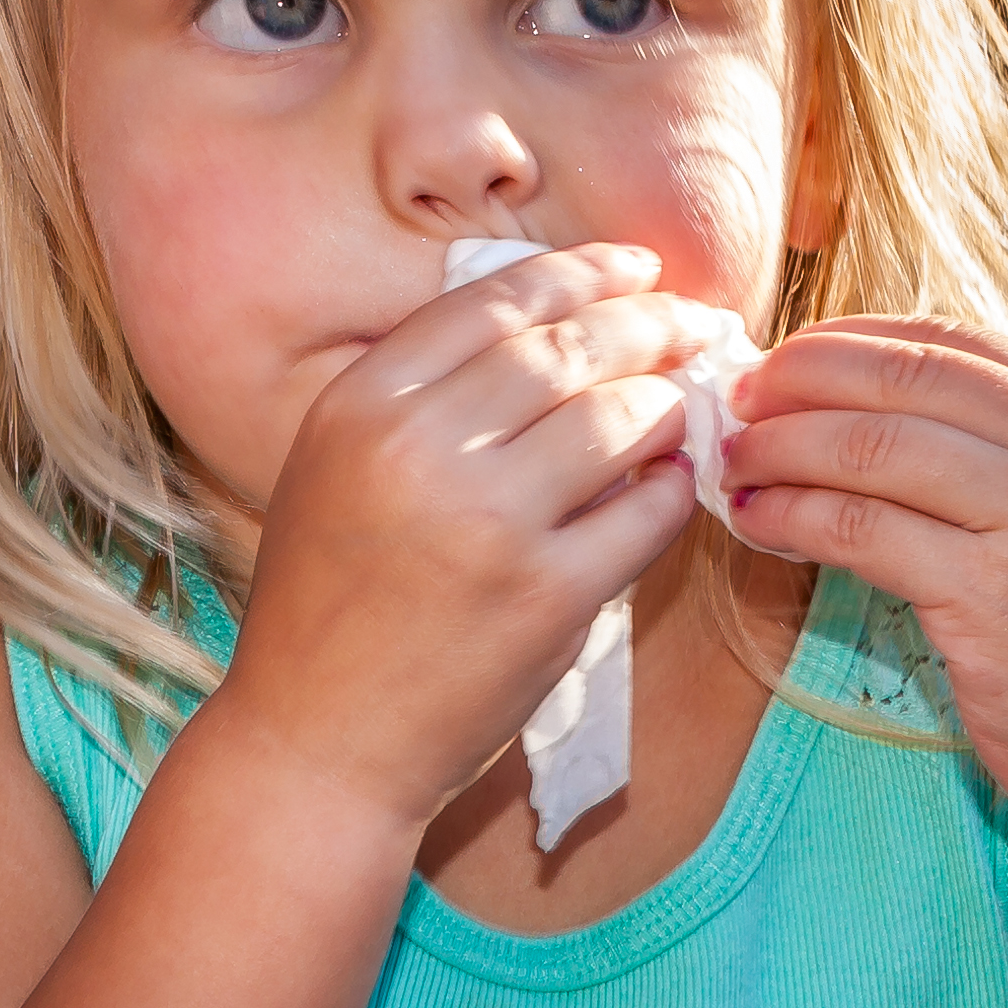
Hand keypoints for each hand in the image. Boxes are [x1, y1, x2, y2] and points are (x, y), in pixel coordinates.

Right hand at [211, 244, 707, 832]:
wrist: (317, 741)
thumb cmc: (326, 603)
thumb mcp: (332, 466)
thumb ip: (420, 394)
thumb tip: (551, 323)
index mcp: (361, 406)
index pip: (494, 301)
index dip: (579, 273)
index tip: (633, 266)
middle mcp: (421, 450)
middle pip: (567, 348)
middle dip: (646, 324)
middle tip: (690, 323)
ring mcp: (489, 524)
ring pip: (619, 419)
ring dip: (668, 403)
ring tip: (685, 403)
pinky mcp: (547, 598)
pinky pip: (644, 515)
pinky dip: (674, 488)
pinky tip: (677, 480)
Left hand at [712, 317, 1007, 824]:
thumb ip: (990, 443)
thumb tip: (847, 393)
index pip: (947, 341)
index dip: (845, 342)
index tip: (780, 361)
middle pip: (903, 381)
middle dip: (799, 383)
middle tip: (734, 403)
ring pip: (873, 449)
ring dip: (782, 449)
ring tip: (731, 464)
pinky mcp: (993, 594)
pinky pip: (861, 531)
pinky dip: (792, 517)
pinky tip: (756, 522)